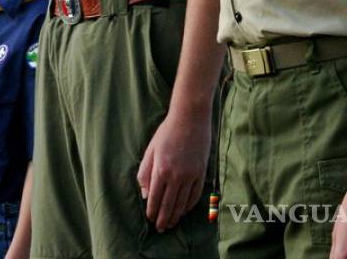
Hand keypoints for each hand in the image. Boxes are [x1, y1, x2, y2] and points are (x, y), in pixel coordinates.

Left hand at [138, 112, 209, 231]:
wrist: (190, 119)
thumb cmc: (166, 133)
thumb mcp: (150, 150)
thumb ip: (145, 173)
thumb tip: (145, 195)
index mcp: (160, 169)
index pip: (155, 197)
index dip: (152, 211)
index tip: (150, 219)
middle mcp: (176, 175)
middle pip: (169, 204)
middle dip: (164, 218)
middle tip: (161, 228)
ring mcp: (191, 175)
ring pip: (182, 202)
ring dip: (176, 215)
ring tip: (171, 223)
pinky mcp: (201, 173)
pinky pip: (195, 195)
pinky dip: (189, 205)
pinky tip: (184, 210)